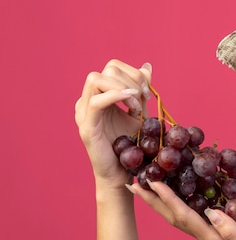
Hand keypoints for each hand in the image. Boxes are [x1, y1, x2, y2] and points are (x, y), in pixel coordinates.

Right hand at [75, 60, 151, 186]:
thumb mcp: (139, 113)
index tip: (147, 93)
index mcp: (99, 96)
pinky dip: (115, 96)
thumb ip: (141, 90)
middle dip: (132, 80)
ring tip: (137, 106)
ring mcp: (83, 113)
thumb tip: (147, 66)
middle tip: (144, 99)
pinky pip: (95, 102)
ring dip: (123, 88)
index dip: (133, 73)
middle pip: (106, 70)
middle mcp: (87, 101)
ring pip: (96, 79)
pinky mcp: (86, 127)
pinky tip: (132, 105)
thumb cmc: (131, 146)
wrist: (124, 173)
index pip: (112, 67)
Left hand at [129, 180, 235, 239]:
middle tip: (133, 183)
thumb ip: (233, 232)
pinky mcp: (221, 232)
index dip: (168, 198)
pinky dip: (182, 201)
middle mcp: (207, 238)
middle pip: (174, 217)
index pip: (184, 216)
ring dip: (163, 201)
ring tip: (149, 186)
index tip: (151, 182)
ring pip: (181, 215)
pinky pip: (196, 214)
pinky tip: (183, 192)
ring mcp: (213, 236)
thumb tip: (212, 212)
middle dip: (153, 201)